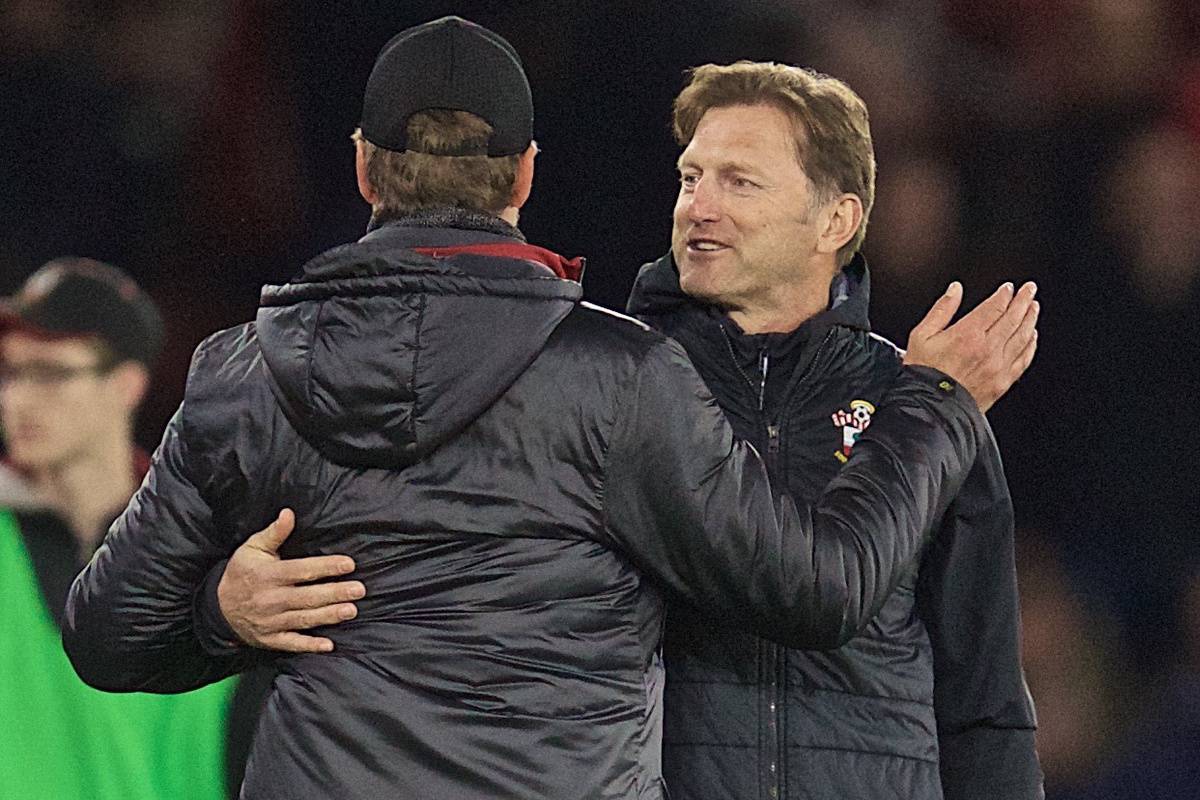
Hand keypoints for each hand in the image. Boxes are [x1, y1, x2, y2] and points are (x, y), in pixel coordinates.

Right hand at [216, 508, 364, 652]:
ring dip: (328, 616)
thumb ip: (274, 533)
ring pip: (304, 619)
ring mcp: (270, 622)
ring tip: (351, 611)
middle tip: (359, 590)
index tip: (348, 564)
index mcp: (268, 575)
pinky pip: (291, 644)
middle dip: (335, 593)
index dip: (326, 567)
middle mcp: (270, 599)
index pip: (302, 570)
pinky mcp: (270, 639)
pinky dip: (309, 646)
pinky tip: (328, 645)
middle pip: (307, 596)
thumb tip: (289, 513)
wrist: (217, 607)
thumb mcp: (252, 548)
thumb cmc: (241, 573)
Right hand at [904, 281, 1038, 411]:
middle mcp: (988, 349)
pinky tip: (1032, 337)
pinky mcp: (1002, 382)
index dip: (1004, 295)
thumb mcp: (921, 335)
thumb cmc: (922, 374)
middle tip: (1029, 290)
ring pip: (1022, 337)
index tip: (1008, 288)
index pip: (994, 307)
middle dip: (1023, 301)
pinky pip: (1023, 359)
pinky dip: (1031, 345)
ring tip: (1033, 307)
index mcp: (968, 334)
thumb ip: (941, 309)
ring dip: (1030, 319)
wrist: (928, 408)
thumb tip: (955, 290)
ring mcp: (998, 366)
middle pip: (1013, 318)